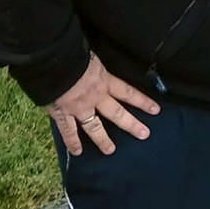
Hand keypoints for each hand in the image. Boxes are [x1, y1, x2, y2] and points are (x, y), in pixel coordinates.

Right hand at [44, 53, 159, 155]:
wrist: (53, 63)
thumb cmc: (72, 56)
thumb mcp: (92, 59)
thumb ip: (97, 68)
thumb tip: (98, 68)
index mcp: (105, 81)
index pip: (128, 93)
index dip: (142, 101)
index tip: (155, 111)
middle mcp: (96, 97)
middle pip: (117, 113)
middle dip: (131, 124)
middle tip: (144, 135)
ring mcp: (79, 108)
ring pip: (94, 127)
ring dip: (103, 140)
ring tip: (110, 150)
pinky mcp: (62, 114)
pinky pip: (69, 132)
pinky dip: (72, 143)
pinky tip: (77, 152)